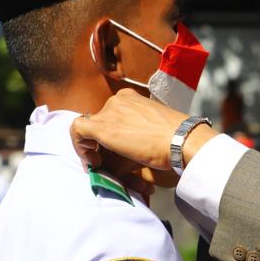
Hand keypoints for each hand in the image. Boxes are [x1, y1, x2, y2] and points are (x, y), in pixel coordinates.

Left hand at [71, 89, 189, 171]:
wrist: (182, 140)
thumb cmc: (176, 138)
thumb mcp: (154, 129)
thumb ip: (139, 131)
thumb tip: (131, 147)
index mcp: (131, 98)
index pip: (110, 114)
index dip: (107, 134)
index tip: (114, 150)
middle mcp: (118, 100)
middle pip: (98, 121)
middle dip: (98, 142)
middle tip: (104, 160)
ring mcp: (109, 112)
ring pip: (87, 127)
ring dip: (88, 146)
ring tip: (98, 162)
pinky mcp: (102, 127)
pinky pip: (77, 131)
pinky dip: (79, 146)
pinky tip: (92, 159)